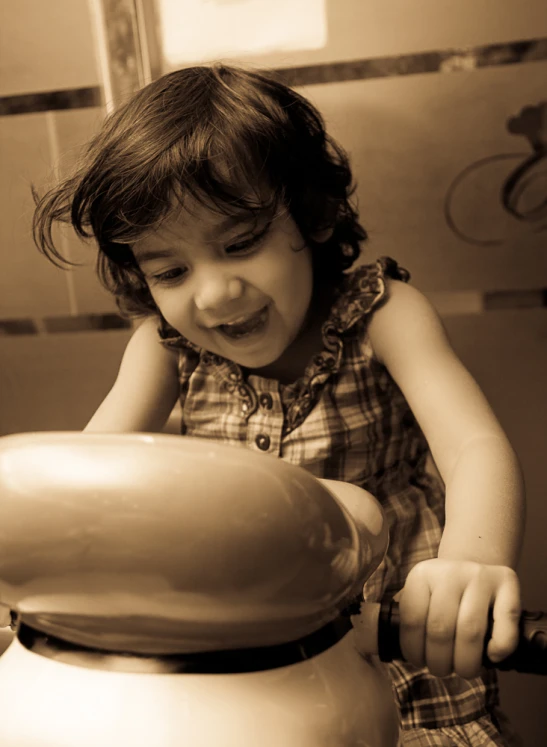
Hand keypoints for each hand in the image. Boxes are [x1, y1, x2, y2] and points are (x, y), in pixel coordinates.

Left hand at [397, 558, 520, 678]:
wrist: (474, 564)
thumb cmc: (442, 593)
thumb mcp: (419, 595)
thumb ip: (407, 618)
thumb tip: (383, 646)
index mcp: (421, 575)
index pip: (412, 620)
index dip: (414, 650)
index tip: (419, 662)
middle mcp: (450, 572)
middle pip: (440, 629)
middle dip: (439, 662)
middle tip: (441, 670)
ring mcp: (479, 575)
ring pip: (470, 630)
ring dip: (465, 662)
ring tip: (463, 670)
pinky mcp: (506, 581)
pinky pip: (506, 620)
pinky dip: (500, 646)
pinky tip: (491, 656)